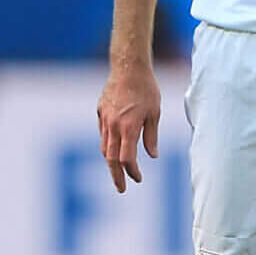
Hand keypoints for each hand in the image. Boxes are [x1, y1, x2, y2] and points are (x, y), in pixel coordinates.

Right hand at [97, 60, 162, 192]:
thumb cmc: (146, 88)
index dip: (132, 172)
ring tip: (118, 170)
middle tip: (121, 189)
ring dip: (111, 161)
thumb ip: (151, 136)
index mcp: (129, 127)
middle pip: (111, 158)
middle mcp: (114, 126)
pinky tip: (115, 146)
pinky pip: (103, 132)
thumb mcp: (154, 113)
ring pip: (104, 146)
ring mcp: (104, 118)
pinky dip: (108, 144)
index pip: (127, 159)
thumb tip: (152, 156)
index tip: (138, 178)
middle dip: (116, 176)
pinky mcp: (100, 111)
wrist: (128, 66)